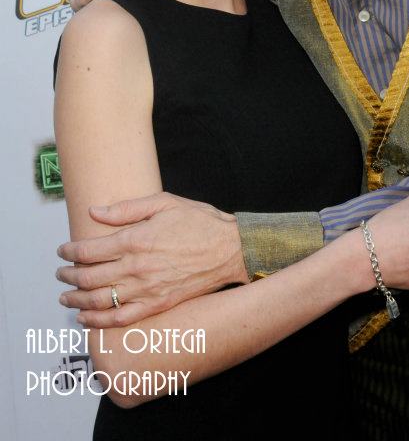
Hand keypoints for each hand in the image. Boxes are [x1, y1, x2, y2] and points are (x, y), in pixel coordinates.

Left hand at [56, 192, 248, 326]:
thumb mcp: (164, 203)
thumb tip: (96, 211)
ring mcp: (147, 289)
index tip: (63, 250)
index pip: (90, 250)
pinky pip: (122, 319)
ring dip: (77, 300)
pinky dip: (99, 322)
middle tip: (61, 273)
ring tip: (66, 297)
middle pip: (89, 277)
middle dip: (69, 276)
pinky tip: (87, 318)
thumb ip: (127, 208)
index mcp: (136, 240)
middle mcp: (137, 267)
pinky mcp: (158, 305)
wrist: (230, 249)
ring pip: (100, 301)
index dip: (70, 251)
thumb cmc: (200, 222)